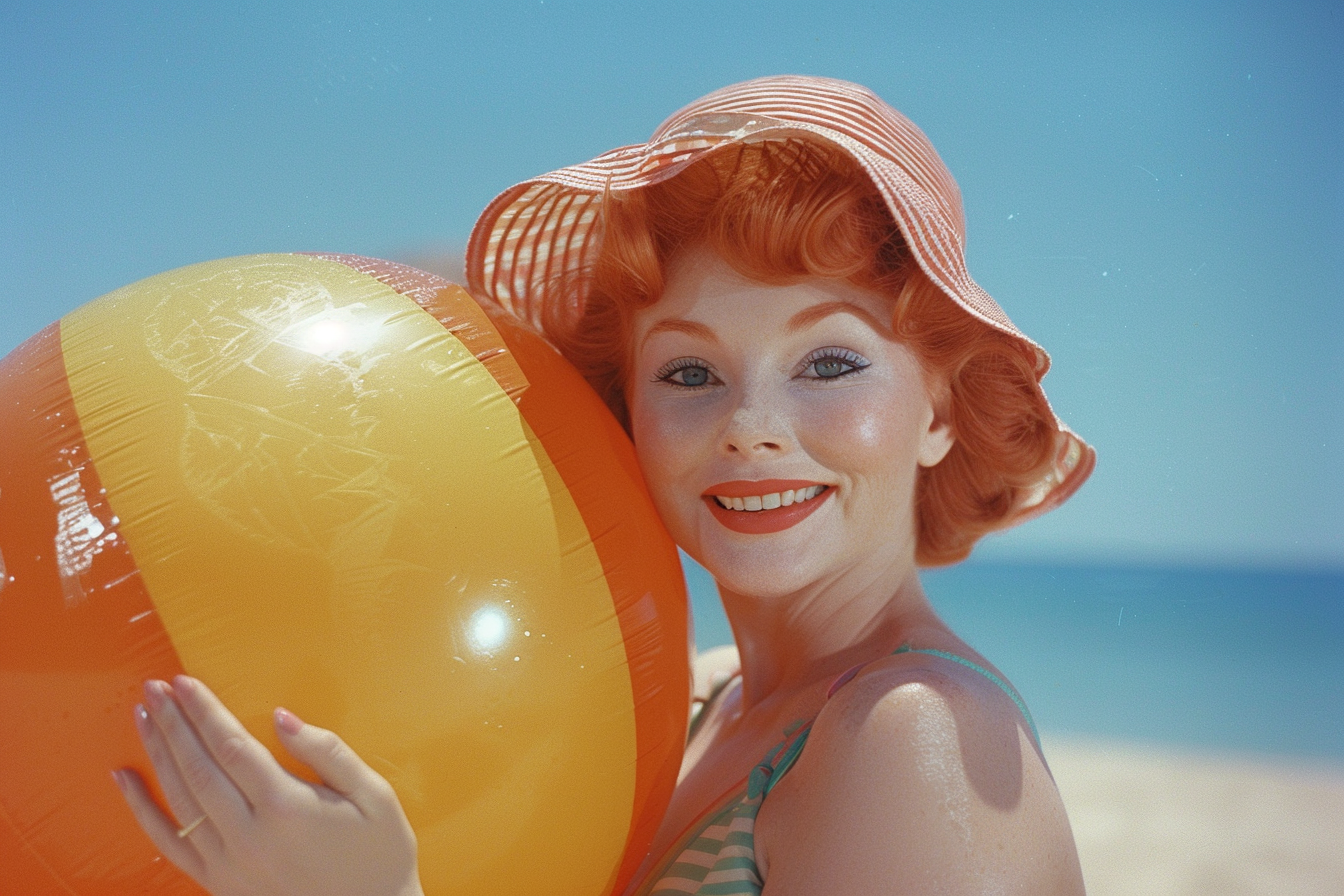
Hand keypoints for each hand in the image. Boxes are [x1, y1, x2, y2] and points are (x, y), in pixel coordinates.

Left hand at [113, 675, 422, 895]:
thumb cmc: (379, 854)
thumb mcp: (374, 796)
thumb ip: (328, 752)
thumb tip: (281, 717)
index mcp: (288, 807)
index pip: (231, 746)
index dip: (204, 711)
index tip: (184, 681)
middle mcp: (249, 835)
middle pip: (198, 767)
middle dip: (174, 722)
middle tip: (155, 686)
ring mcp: (228, 862)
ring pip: (178, 798)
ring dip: (157, 752)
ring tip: (144, 715)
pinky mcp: (218, 881)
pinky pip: (167, 842)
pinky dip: (140, 809)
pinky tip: (124, 780)